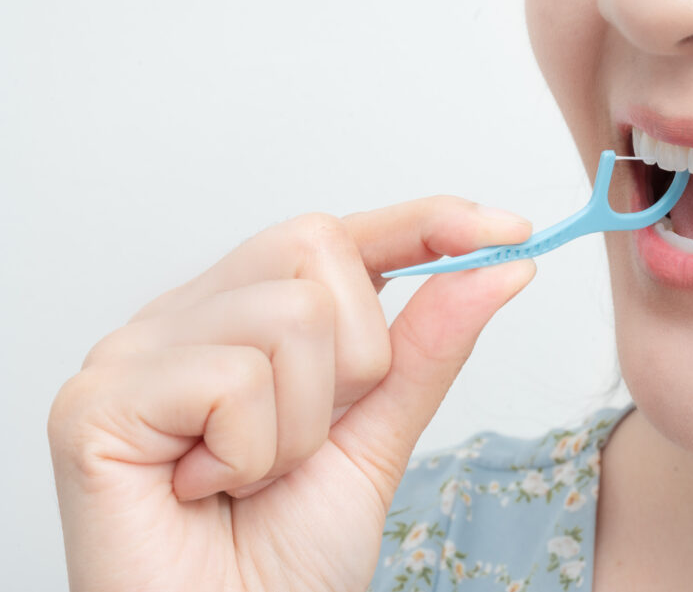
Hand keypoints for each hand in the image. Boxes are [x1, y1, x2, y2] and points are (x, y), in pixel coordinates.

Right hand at [48, 198, 534, 591]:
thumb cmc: (287, 558)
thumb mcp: (379, 438)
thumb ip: (427, 347)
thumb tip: (497, 267)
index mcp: (246, 315)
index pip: (339, 234)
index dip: (425, 222)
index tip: (508, 230)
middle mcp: (187, 316)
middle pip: (315, 246)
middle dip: (356, 359)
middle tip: (311, 439)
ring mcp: (135, 351)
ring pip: (287, 315)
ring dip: (303, 425)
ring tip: (252, 476)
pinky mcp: (96, 401)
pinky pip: (231, 380)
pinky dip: (250, 454)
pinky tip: (207, 489)